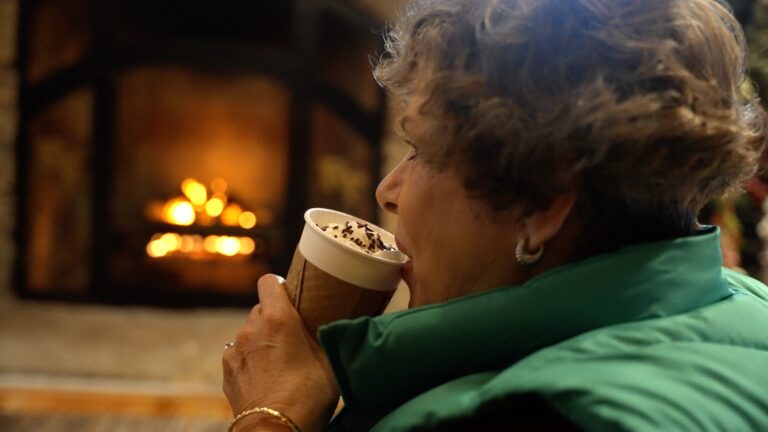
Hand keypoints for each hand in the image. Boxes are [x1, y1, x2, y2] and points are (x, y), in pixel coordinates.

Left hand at [223, 275, 339, 431]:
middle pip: (261, 309)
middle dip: (276, 318)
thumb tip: (332, 327)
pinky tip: (267, 378)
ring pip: (249, 333)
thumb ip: (325, 337)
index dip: (281, 287)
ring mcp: (235, 351)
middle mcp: (251, 329)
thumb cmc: (307, 397)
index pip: (269, 281)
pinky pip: (240, 356)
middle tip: (295, 336)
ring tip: (281, 362)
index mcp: (277, 319)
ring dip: (263, 341)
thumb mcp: (329, 362)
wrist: (274, 431)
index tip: (293, 298)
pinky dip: (251, 361)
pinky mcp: (227, 372)